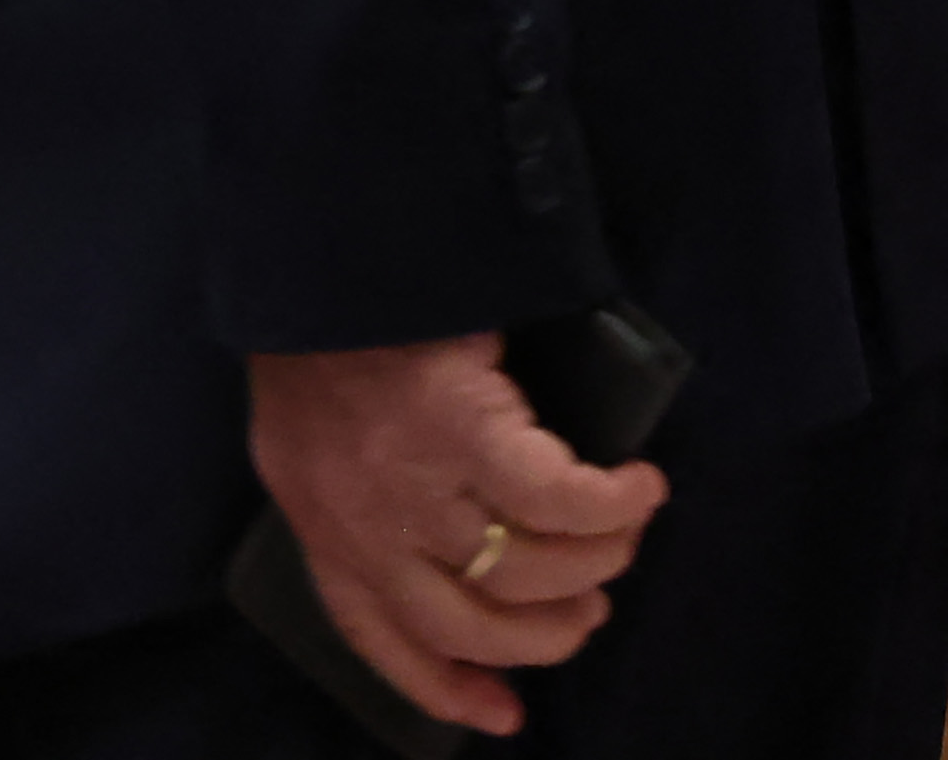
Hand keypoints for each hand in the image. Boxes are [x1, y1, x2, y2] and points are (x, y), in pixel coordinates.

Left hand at [248, 334, 666, 736]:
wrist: (321, 243)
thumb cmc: (327, 326)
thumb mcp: (316, 429)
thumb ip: (363, 491)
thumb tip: (457, 551)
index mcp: (317, 516)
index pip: (373, 632)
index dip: (441, 685)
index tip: (503, 715)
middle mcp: (358, 517)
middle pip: (470, 624)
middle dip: (544, 633)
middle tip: (587, 606)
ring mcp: (410, 479)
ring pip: (527, 570)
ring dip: (594, 563)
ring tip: (622, 531)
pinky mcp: (465, 429)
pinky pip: (562, 500)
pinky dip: (614, 502)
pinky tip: (640, 482)